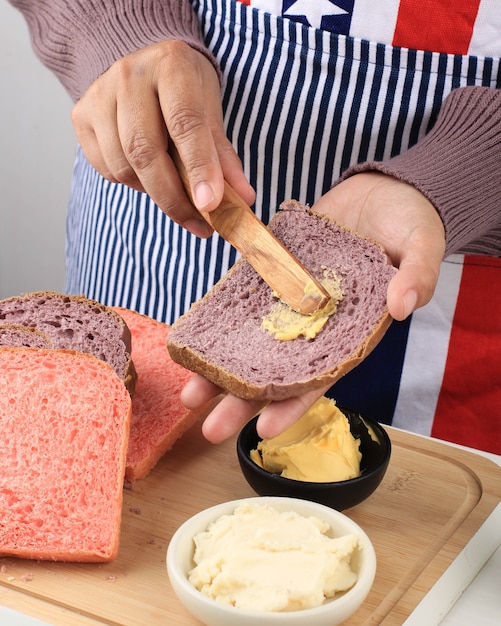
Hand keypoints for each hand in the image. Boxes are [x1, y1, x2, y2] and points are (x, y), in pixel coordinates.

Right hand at [71, 41, 254, 236]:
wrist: (142, 62)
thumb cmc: (183, 91)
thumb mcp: (210, 112)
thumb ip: (224, 157)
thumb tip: (243, 200)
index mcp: (171, 66)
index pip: (184, 122)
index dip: (199, 167)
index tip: (210, 205)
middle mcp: (129, 76)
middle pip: (145, 150)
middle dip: (173, 197)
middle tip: (198, 224)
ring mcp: (99, 95)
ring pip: (122, 165)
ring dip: (152, 192)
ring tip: (174, 192)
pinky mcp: (81, 116)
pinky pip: (106, 168)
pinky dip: (130, 183)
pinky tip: (147, 175)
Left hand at [182, 172, 445, 442]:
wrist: (383, 192)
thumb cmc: (410, 225)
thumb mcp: (422, 247)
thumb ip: (417, 276)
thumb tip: (402, 306)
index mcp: (350, 332)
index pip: (319, 377)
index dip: (292, 404)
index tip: (264, 430)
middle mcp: (315, 324)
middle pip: (274, 370)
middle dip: (242, 400)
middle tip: (208, 428)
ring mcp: (291, 300)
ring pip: (251, 341)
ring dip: (220, 367)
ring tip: (189, 392)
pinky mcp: (274, 271)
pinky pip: (242, 299)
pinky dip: (219, 319)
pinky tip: (195, 337)